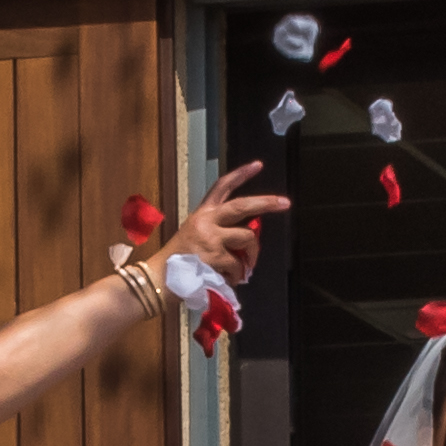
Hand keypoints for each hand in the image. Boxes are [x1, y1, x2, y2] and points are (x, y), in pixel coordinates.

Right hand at [171, 161, 286, 282]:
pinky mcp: (215, 256)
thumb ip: (219, 232)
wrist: (160, 278)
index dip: (241, 175)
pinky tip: (229, 280)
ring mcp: (211, 237)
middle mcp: (207, 220)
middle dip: (267, 203)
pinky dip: (237, 275)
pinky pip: (238, 265)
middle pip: (243, 205)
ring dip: (251, 255)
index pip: (222, 187)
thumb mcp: (195, 235)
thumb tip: (246, 238)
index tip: (258, 165)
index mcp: (203, 213)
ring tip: (244, 268)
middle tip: (285, 203)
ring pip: (247, 238)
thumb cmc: (179, 259)